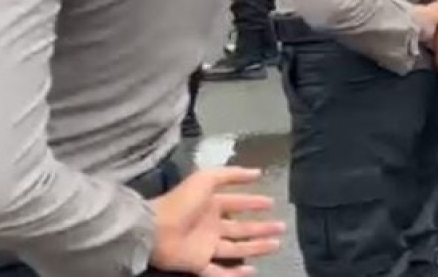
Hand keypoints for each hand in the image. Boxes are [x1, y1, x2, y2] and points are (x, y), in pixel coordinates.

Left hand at [150, 167, 283, 276]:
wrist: (154, 228)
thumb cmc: (181, 202)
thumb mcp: (206, 179)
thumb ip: (231, 174)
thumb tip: (257, 172)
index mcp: (211, 205)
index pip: (238, 203)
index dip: (254, 203)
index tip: (272, 203)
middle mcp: (211, 226)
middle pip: (242, 228)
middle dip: (262, 228)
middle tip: (282, 227)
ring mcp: (206, 246)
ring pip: (237, 249)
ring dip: (257, 247)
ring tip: (276, 245)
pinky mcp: (199, 264)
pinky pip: (219, 271)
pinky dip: (235, 274)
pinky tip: (253, 272)